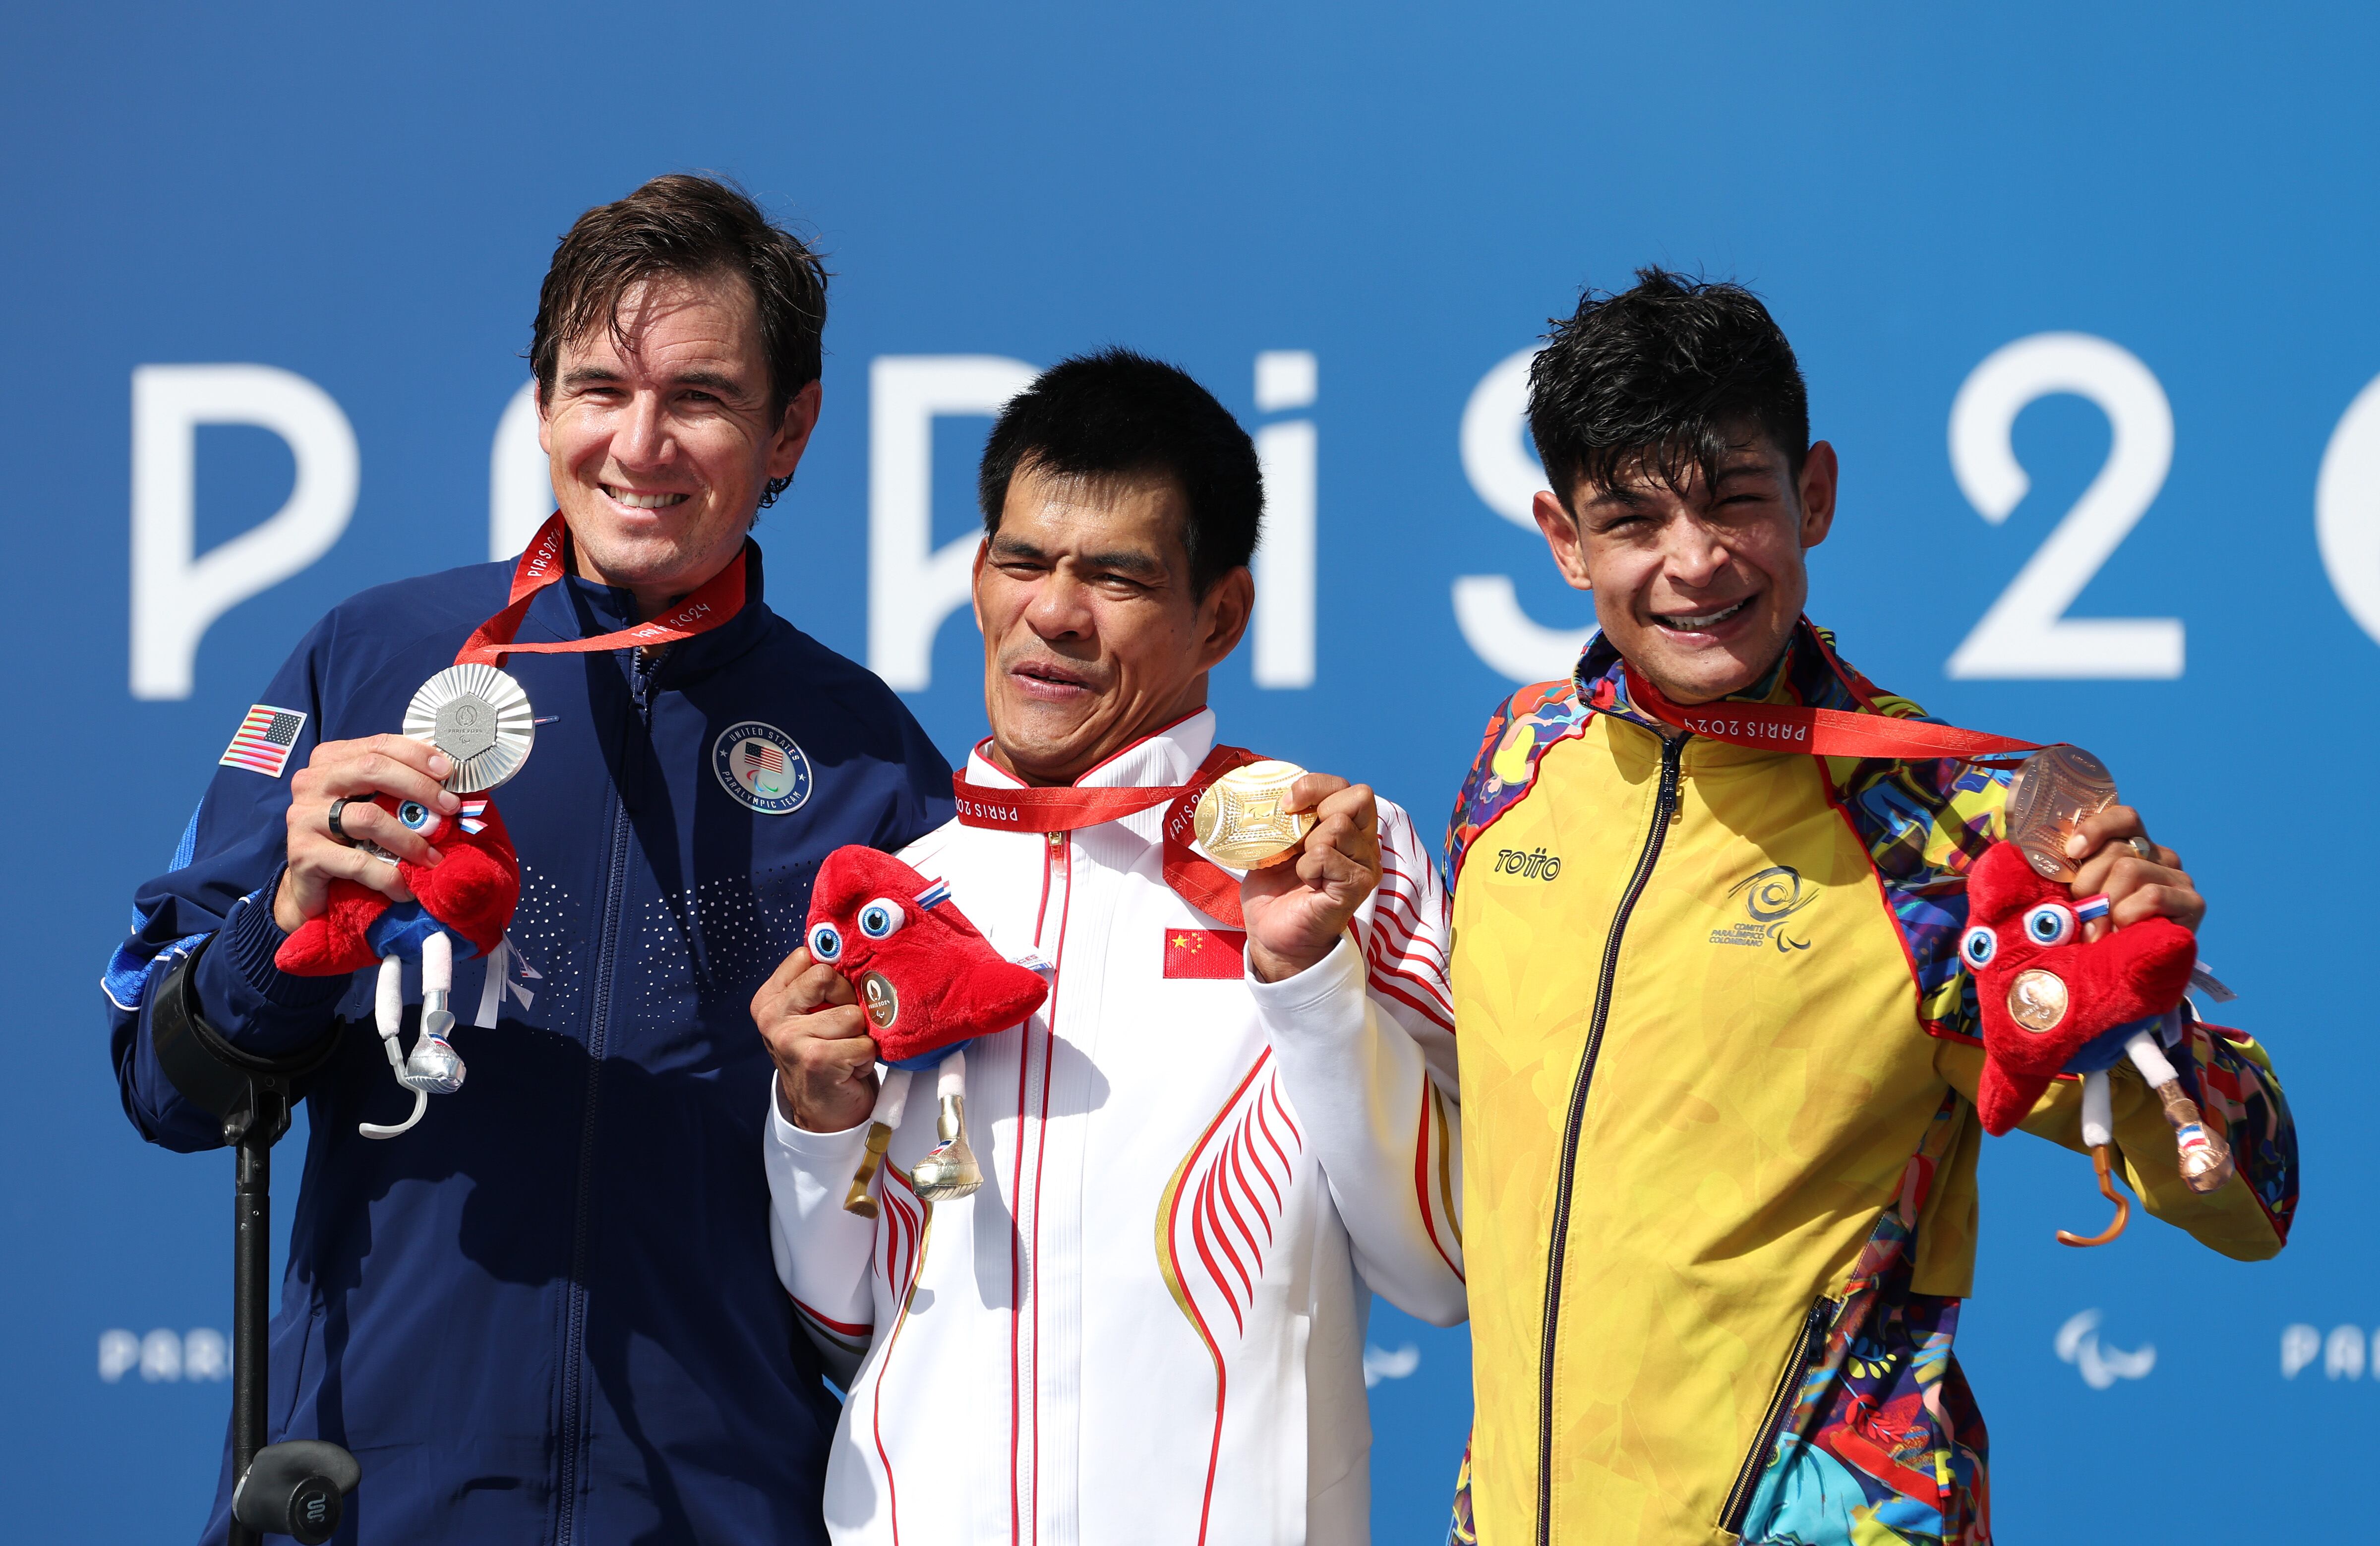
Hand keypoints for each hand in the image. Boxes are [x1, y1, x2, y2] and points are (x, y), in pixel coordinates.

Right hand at [274, 735, 461, 931]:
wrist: (313, 884)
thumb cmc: (349, 838)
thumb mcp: (371, 804)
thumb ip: (396, 789)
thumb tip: (449, 787)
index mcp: (330, 761)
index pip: (378, 745)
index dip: (417, 755)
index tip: (448, 772)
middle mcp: (312, 782)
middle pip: (372, 770)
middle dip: (419, 788)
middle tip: (450, 809)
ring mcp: (303, 816)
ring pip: (368, 817)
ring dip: (409, 840)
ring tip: (432, 858)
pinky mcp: (303, 852)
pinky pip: (357, 861)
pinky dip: (388, 877)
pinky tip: (404, 888)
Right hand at [752, 947, 878, 1131]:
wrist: (822, 1112)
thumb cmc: (822, 1055)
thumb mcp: (808, 1016)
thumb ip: (816, 985)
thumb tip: (848, 950)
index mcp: (768, 1000)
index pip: (807, 957)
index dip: (832, 977)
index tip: (831, 1001)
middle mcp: (772, 1017)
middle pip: (828, 977)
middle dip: (848, 1002)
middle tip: (843, 1028)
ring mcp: (791, 1039)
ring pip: (852, 1014)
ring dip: (859, 1036)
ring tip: (845, 1052)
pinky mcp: (817, 1059)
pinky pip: (864, 1043)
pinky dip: (866, 1058)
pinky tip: (849, 1068)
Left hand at [1241, 774, 1381, 982]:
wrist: (1274, 935)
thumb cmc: (1276, 889)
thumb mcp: (1277, 842)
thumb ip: (1285, 818)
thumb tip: (1272, 795)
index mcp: (1349, 828)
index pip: (1347, 787)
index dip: (1316, 786)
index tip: (1288, 805)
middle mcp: (1364, 843)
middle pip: (1359, 797)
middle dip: (1318, 806)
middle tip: (1297, 835)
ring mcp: (1364, 865)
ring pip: (1339, 825)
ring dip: (1307, 843)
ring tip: (1301, 867)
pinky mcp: (1355, 886)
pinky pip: (1326, 855)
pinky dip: (1306, 866)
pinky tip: (1306, 882)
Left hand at [2063, 805, 2203, 938]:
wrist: (2123, 974)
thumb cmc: (2092, 929)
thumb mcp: (2075, 896)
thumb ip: (2068, 872)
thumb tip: (2051, 854)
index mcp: (2130, 846)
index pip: (2123, 818)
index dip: (2096, 828)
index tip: (2072, 852)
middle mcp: (2159, 856)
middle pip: (2117, 850)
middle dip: (2088, 883)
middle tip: (2082, 912)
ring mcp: (2178, 878)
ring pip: (2130, 870)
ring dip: (2106, 904)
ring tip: (2101, 929)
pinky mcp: (2193, 902)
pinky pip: (2153, 895)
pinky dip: (2128, 915)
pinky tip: (2123, 932)